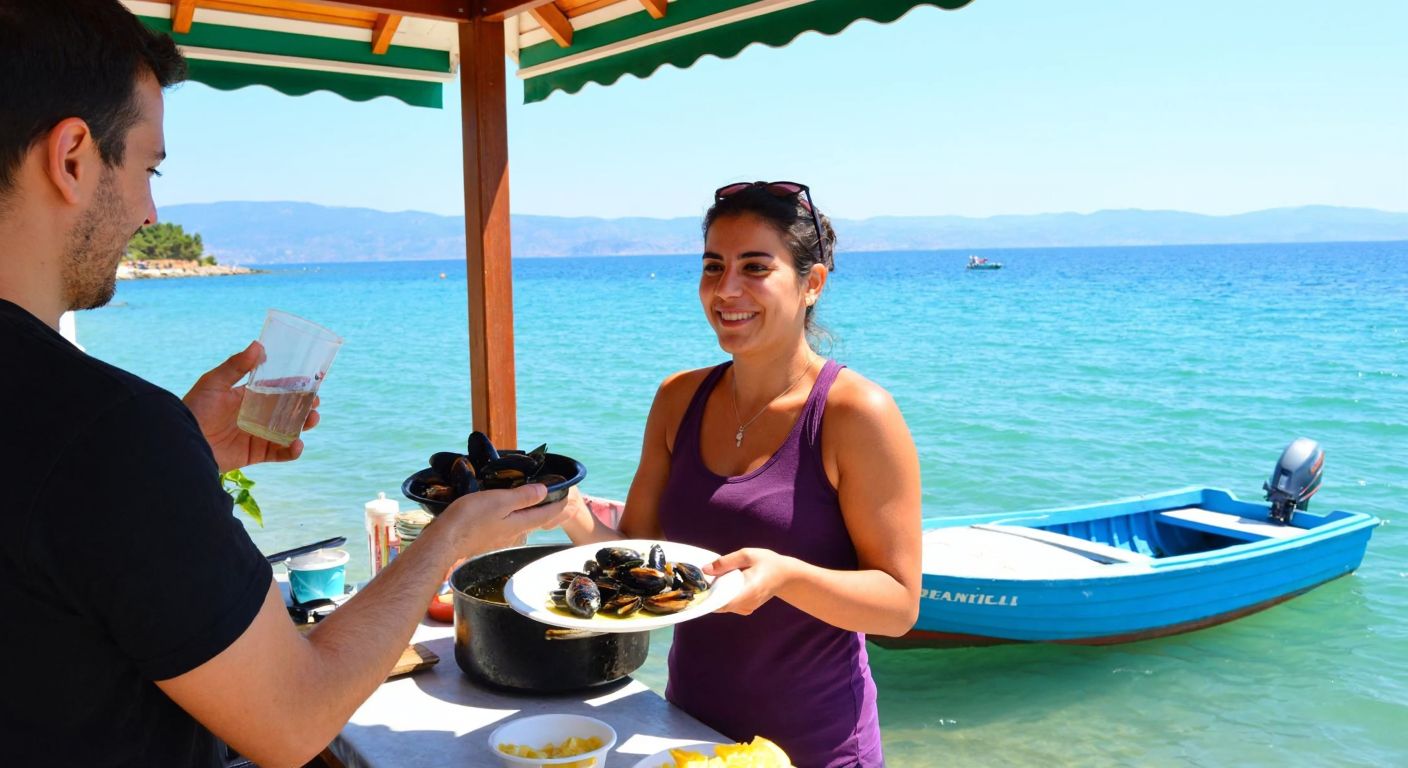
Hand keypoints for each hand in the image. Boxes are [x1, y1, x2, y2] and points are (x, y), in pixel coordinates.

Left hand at [182, 341, 320, 472]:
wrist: (181, 442)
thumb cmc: (193, 409)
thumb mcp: (213, 383)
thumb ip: (235, 366)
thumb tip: (258, 345)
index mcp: (248, 397)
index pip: (277, 389)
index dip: (295, 386)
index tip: (312, 381)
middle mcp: (256, 416)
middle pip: (289, 410)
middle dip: (306, 406)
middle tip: (315, 403)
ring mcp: (258, 435)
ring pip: (290, 430)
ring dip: (305, 425)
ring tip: (311, 419)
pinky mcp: (256, 454)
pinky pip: (280, 453)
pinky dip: (292, 451)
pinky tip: (297, 444)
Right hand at [440, 484, 572, 555]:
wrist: (445, 540)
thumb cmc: (471, 518)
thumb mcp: (500, 501)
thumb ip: (523, 497)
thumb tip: (545, 491)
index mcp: (520, 523)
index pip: (546, 514)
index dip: (558, 503)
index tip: (566, 493)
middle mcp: (513, 534)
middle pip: (534, 518)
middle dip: (544, 506)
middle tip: (549, 492)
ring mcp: (499, 538)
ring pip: (519, 522)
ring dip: (527, 510)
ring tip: (528, 496)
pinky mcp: (485, 538)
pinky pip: (505, 524)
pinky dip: (511, 514)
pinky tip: (504, 508)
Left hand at [703, 547, 795, 615]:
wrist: (786, 576)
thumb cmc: (768, 563)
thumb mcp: (747, 555)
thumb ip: (726, 562)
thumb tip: (705, 569)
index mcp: (749, 590)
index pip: (722, 602)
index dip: (707, 599)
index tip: (697, 590)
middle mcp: (747, 604)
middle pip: (719, 605)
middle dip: (709, 593)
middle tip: (703, 578)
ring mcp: (747, 608)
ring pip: (723, 606)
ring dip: (715, 594)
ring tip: (714, 579)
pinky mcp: (746, 609)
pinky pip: (729, 605)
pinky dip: (723, 596)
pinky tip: (724, 584)